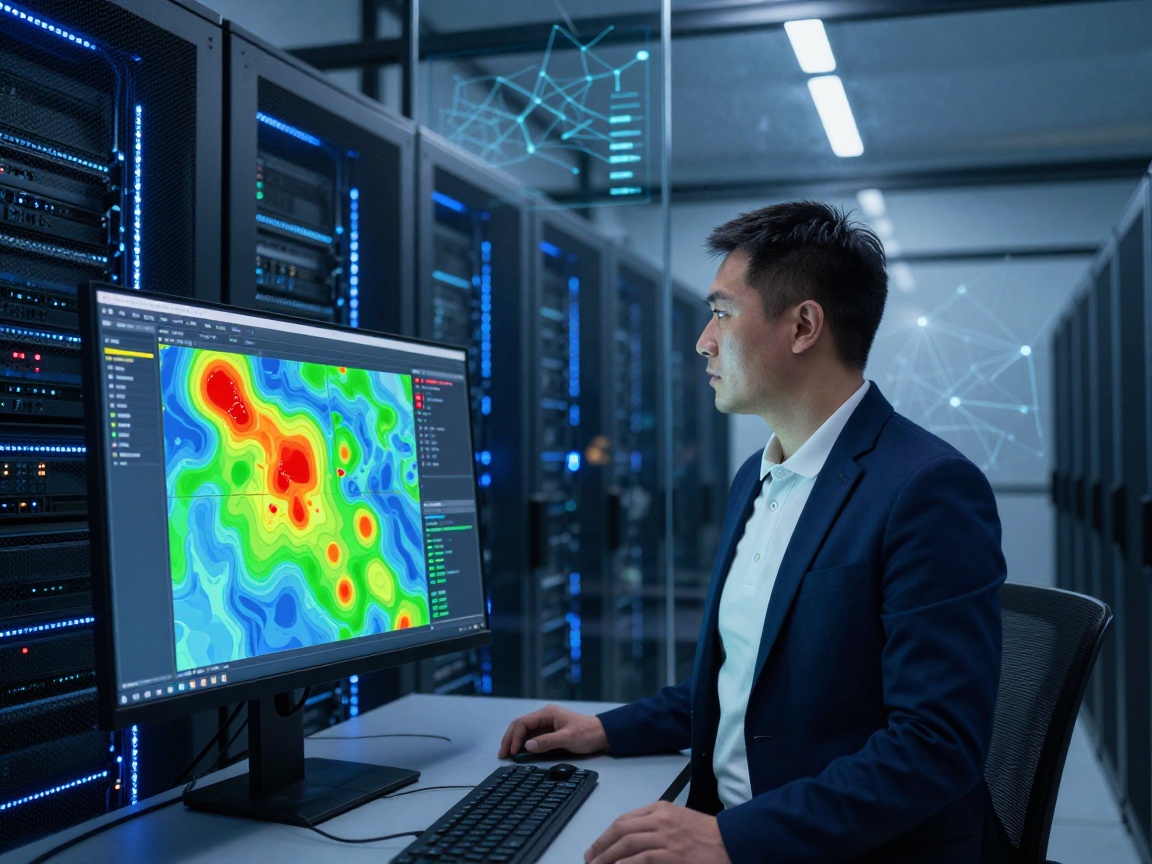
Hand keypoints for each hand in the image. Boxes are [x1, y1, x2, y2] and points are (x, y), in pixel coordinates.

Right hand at [497, 704, 609, 757]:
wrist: (602, 735)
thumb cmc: (587, 734)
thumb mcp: (567, 739)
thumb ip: (547, 742)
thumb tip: (527, 745)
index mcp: (548, 713)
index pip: (523, 722)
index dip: (515, 737)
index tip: (511, 752)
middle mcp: (545, 717)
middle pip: (520, 725)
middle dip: (510, 739)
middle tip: (502, 754)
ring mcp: (546, 725)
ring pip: (524, 731)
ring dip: (515, 742)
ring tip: (506, 754)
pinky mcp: (549, 733)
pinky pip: (532, 737)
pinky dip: (523, 745)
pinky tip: (518, 753)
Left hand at [584, 801, 730, 863]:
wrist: (731, 842)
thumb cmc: (706, 835)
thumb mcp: (678, 821)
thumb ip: (656, 826)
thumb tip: (630, 841)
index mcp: (660, 808)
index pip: (624, 819)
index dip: (606, 834)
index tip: (596, 848)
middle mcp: (659, 818)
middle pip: (620, 830)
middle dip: (601, 846)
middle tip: (590, 859)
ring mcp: (665, 836)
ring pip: (626, 843)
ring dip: (608, 857)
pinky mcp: (670, 854)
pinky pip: (640, 858)